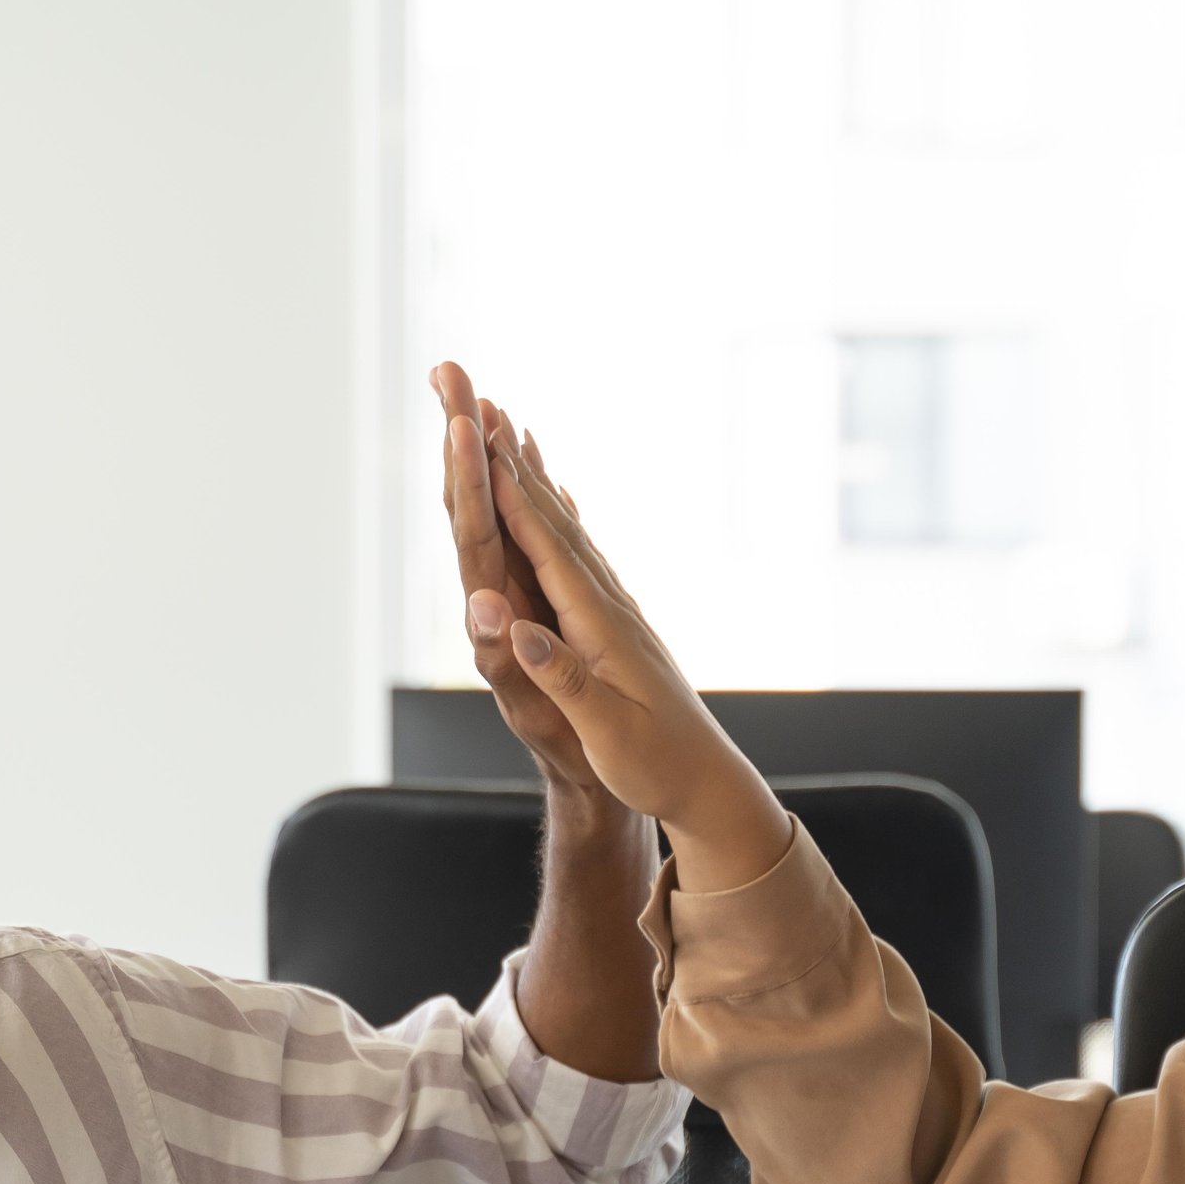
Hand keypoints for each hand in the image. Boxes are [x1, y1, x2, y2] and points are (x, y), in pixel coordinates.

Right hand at [428, 365, 788, 888]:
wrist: (707, 783)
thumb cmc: (656, 764)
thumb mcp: (608, 731)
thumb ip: (565, 679)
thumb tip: (519, 630)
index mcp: (600, 625)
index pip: (546, 547)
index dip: (509, 493)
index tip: (477, 440)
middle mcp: (608, 604)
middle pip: (552, 518)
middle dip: (510, 460)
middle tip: (478, 400)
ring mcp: (614, 608)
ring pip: (564, 527)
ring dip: (529, 475)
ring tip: (505, 425)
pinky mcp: (614, 621)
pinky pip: (576, 552)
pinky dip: (554, 513)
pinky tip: (552, 494)